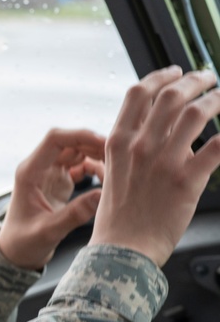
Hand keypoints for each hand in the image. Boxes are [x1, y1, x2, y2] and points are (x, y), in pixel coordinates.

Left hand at [0, 128, 105, 269]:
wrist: (16, 252)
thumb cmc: (23, 243)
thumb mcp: (47, 232)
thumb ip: (73, 215)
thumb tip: (101, 196)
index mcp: (30, 172)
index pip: (54, 140)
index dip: (80, 135)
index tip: (105, 143)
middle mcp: (39, 168)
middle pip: (69, 142)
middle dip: (94, 145)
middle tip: (120, 157)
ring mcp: (50, 173)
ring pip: (77, 152)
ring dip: (97, 156)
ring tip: (116, 171)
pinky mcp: (60, 182)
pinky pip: (81, 166)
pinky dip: (96, 169)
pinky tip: (108, 181)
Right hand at [90, 66, 219, 265]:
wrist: (122, 249)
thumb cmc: (117, 218)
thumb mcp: (112, 173)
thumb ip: (128, 149)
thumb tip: (151, 132)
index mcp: (118, 142)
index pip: (138, 93)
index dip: (161, 76)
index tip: (175, 72)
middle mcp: (140, 146)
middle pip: (170, 95)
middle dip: (194, 80)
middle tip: (207, 79)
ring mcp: (163, 161)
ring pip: (195, 113)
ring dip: (214, 100)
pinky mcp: (186, 180)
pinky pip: (217, 148)